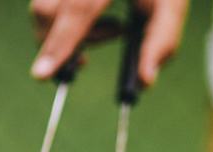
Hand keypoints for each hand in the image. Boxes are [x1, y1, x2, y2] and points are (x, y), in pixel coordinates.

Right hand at [30, 0, 188, 86]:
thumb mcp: (171, 5)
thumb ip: (162, 42)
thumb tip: (144, 82)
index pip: (76, 9)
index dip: (58, 43)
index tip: (40, 75)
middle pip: (47, 10)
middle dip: (62, 43)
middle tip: (93, 56)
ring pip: (45, 8)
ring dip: (71, 32)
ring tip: (116, 28)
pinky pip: (50, 3)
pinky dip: (69, 21)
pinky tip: (102, 17)